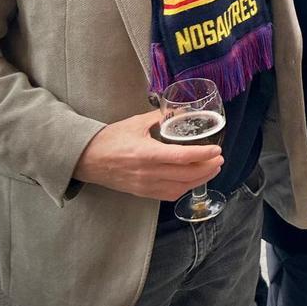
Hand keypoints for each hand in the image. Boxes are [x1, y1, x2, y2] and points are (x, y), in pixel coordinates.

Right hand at [72, 110, 223, 201]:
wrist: (86, 159)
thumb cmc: (110, 139)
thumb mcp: (136, 123)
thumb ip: (160, 117)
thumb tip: (181, 111)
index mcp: (146, 153)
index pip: (181, 157)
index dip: (202, 155)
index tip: (217, 150)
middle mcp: (147, 173)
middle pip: (185, 175)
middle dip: (207, 168)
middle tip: (220, 159)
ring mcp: (144, 185)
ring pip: (180, 187)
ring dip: (199, 180)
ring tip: (212, 169)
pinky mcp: (141, 193)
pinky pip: (168, 195)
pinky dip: (184, 188)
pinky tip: (192, 180)